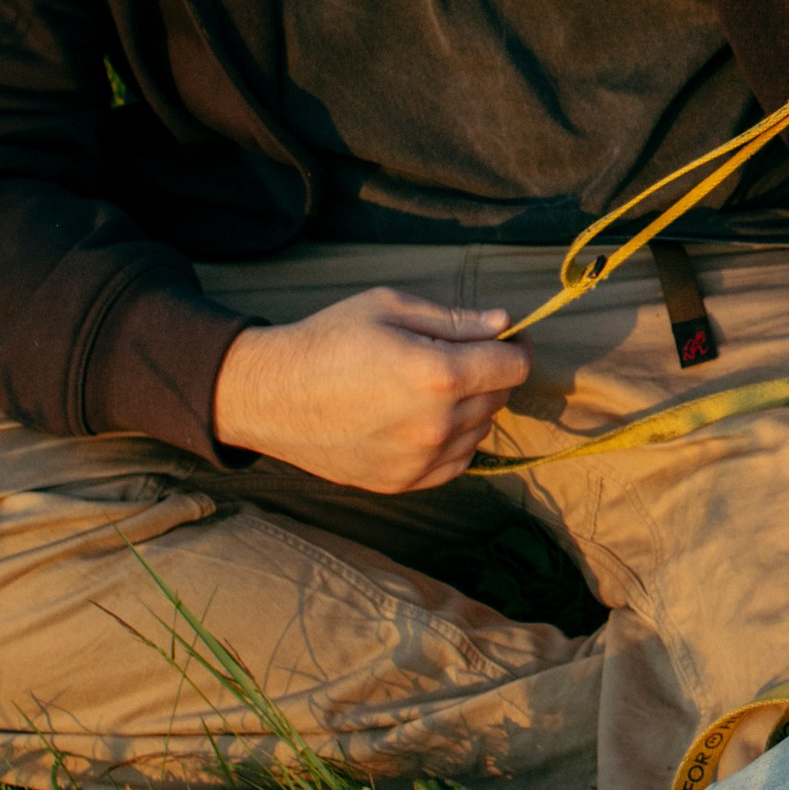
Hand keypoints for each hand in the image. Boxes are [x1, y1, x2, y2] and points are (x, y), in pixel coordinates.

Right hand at [212, 290, 531, 491]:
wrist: (272, 396)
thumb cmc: (329, 340)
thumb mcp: (390, 307)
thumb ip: (454, 318)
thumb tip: (503, 323)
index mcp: (440, 374)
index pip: (514, 366)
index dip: (516, 347)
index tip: (505, 337)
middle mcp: (437, 424)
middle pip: (500, 397)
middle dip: (490, 372)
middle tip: (459, 355)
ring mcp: (420, 459)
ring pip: (480, 430)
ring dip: (471, 407)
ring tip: (431, 387)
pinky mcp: (402, 482)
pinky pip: (456, 462)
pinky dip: (453, 440)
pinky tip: (424, 418)